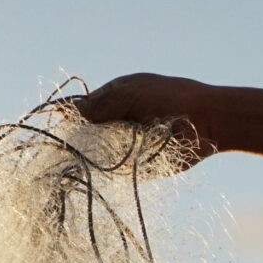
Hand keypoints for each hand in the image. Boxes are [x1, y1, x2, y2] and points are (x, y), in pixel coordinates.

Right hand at [73, 73, 217, 165]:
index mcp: (113, 99)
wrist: (208, 120)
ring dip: (96, 154)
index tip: (55, 121)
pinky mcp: (139, 164)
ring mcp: (127, 144)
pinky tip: (109, 163)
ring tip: (94, 152)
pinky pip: (118, 169)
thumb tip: (63, 110)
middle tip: (72, 143)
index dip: (68, 117)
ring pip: (99, 153)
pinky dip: (113, 167)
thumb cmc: (171, 98)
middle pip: (86, 135)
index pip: (81, 110)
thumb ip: (99, 104)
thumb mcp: (130, 94)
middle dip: (80, 139)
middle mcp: (117, 122)